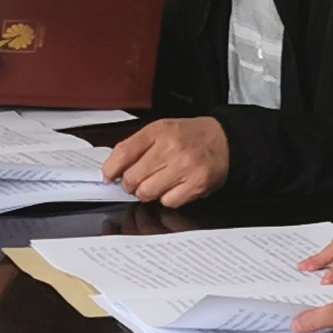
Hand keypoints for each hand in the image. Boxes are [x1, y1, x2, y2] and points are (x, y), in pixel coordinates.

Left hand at [102, 115, 228, 208]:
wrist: (223, 141)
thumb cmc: (189, 137)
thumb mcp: (160, 130)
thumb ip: (136, 147)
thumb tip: (112, 169)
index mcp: (158, 131)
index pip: (123, 153)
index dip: (111, 169)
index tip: (109, 176)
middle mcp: (171, 148)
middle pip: (132, 178)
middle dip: (131, 184)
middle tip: (137, 181)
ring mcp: (185, 167)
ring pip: (147, 193)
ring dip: (147, 192)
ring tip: (157, 183)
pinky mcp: (196, 184)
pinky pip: (168, 202)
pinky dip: (167, 199)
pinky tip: (174, 187)